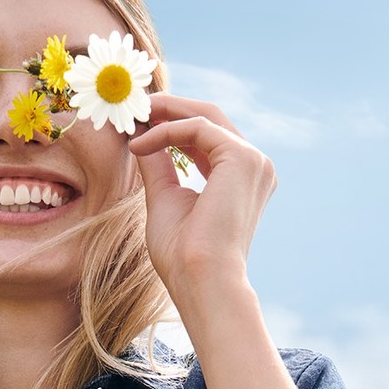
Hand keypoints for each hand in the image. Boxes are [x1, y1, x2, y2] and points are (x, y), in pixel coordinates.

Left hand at [128, 94, 276, 303]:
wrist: (200, 280)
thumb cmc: (183, 257)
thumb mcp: (165, 199)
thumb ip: (159, 165)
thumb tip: (140, 137)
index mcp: (241, 180)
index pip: (209, 138)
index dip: (173, 125)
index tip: (139, 123)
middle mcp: (255, 167)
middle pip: (211, 119)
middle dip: (170, 109)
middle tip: (134, 108)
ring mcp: (253, 161)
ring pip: (206, 116)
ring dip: (166, 112)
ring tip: (133, 118)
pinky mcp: (242, 158)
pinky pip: (197, 127)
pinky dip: (165, 131)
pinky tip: (139, 144)